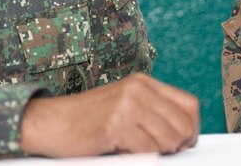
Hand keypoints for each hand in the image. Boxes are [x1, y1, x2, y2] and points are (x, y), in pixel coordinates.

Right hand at [19, 73, 199, 156]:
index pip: (189, 104)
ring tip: (137, 149)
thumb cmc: (85, 119)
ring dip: (158, 152)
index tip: (184, 142)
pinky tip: (123, 151)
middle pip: (183, 124)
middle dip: (177, 145)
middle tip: (161, 152)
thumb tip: (182, 133)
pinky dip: (140, 157)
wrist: (49, 121)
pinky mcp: (116, 125)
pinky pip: (148, 151)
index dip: (192, 128)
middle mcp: (138, 89)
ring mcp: (127, 105)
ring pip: (169, 139)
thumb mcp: (123, 104)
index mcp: (143, 82)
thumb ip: (151, 111)